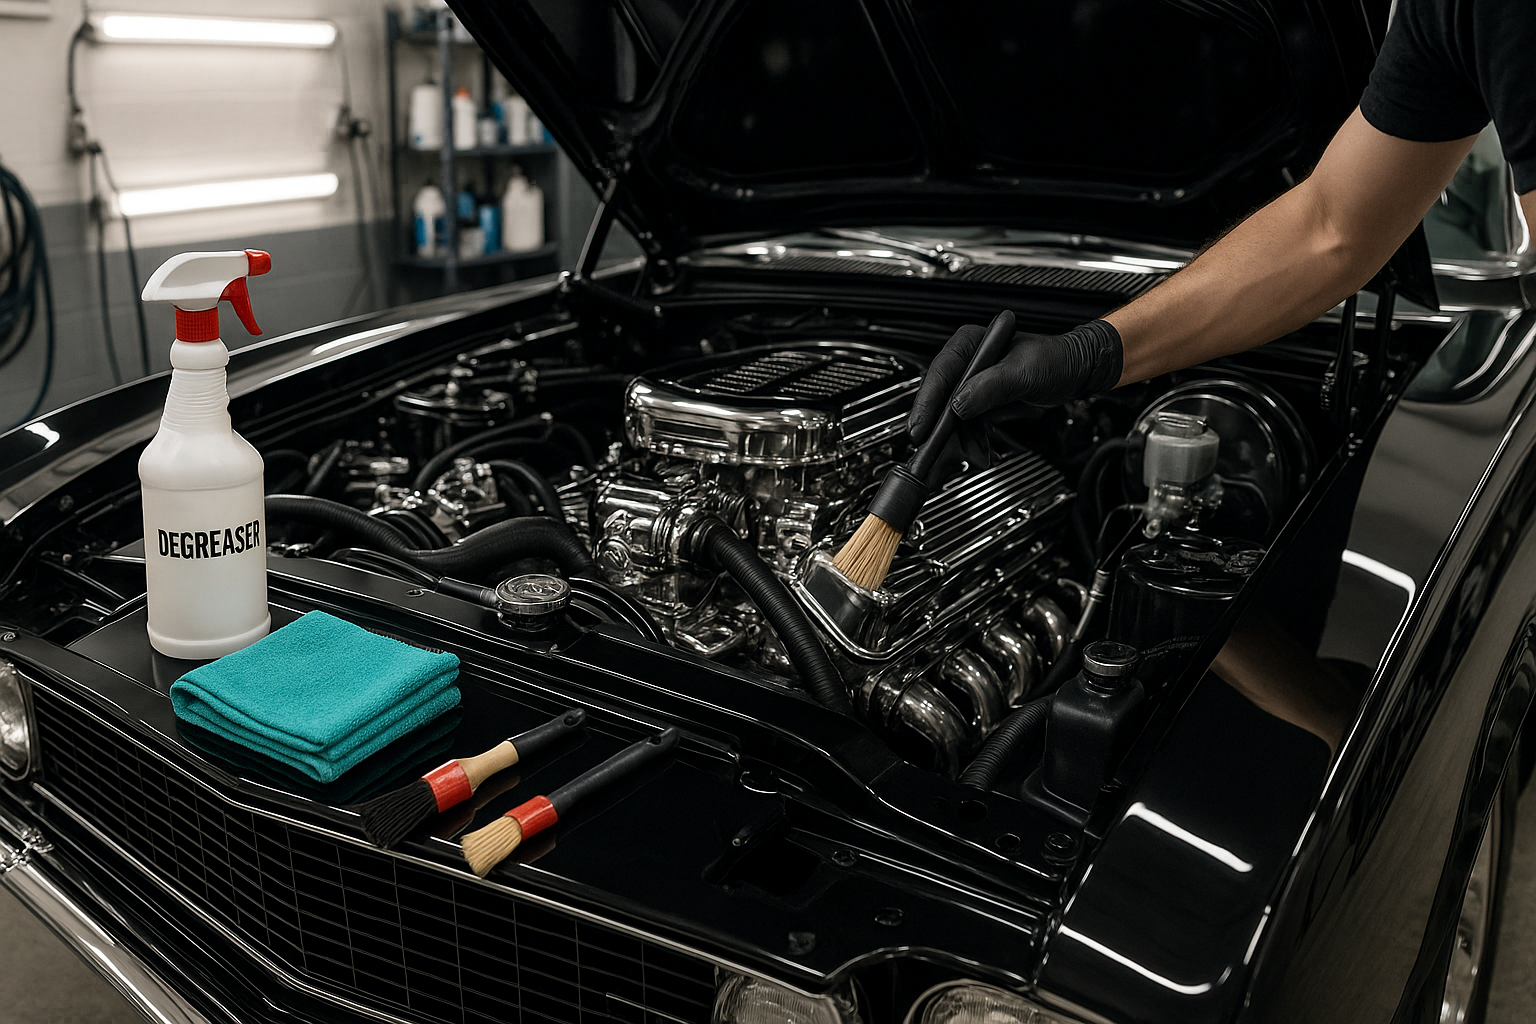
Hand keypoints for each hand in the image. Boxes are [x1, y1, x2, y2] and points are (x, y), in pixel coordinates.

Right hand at [909, 320, 1123, 443]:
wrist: (1076, 372)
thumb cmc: (1056, 359)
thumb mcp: (1023, 371)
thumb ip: (990, 387)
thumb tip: (959, 405)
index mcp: (969, 345)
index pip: (939, 374)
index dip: (926, 404)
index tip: (920, 429)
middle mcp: (966, 364)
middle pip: (939, 401)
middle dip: (939, 432)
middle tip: (930, 457)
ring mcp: (971, 384)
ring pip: (951, 419)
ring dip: (958, 442)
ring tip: (966, 460)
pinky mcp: (980, 402)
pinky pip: (967, 426)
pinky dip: (972, 443)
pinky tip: (980, 453)